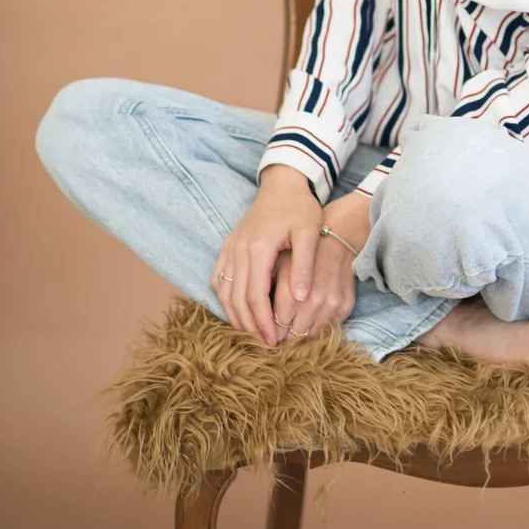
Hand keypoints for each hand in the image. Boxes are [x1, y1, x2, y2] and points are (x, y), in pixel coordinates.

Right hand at [211, 165, 321, 345]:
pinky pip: (219, 279)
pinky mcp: (228, 246)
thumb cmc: (300, 207)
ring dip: (236, 316)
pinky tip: (238, 312)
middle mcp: (238, 249)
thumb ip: (303, 265)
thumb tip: (300, 298)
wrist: (283, 183)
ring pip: (224, 291)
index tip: (275, 342)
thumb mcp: (309, 233)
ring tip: (252, 334)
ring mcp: (230, 247)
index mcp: (258, 247)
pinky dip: (226, 299)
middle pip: (237, 298)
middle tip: (265, 345)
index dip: (263, 322)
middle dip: (249, 326)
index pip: (255, 295)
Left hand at [270, 190, 371, 341]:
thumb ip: (265, 287)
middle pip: (291, 334)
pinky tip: (306, 323)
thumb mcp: (280, 262)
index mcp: (293, 290)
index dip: (267, 327)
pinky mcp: (346, 306)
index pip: (276, 323)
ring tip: (288, 332)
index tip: (261, 329)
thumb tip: (250, 312)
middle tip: (272, 334)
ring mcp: (332, 304)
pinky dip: (314, 330)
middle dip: (279, 335)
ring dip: (297, 336)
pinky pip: (327, 329)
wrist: (338, 235)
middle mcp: (314, 300)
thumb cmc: (303, 248)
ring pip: (309, 335)